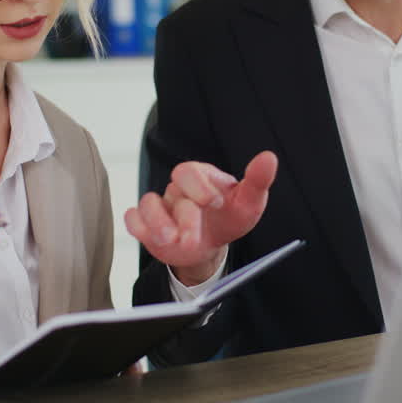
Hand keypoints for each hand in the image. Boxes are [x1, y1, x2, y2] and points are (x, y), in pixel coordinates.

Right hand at [125, 151, 276, 285]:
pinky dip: (138, 227)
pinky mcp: (147, 225)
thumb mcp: (248, 203)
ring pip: (147, 204)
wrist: (212, 244)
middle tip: (193, 235)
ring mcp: (161, 206)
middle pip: (172, 190)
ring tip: (171, 241)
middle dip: (183, 214)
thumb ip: (257, 181)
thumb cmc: (229, 218)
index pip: (189, 171)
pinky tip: (153, 239)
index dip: (198, 186)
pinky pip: (133, 219)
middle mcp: (178, 189)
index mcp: (200, 177)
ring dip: (158, 223)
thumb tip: (269, 158)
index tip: (215, 204)